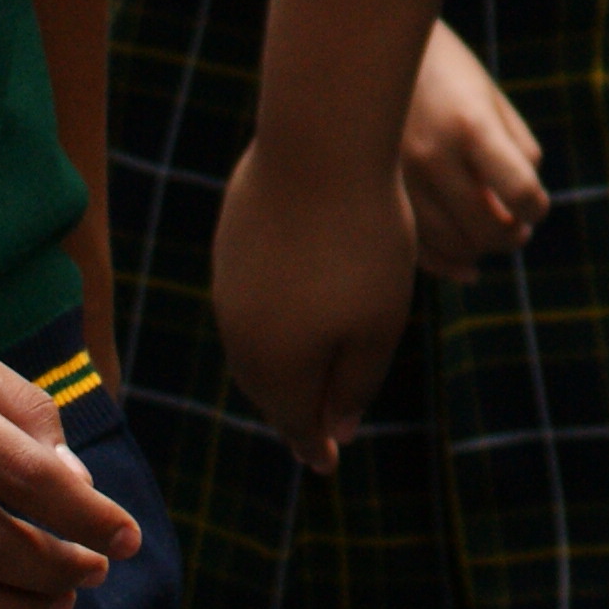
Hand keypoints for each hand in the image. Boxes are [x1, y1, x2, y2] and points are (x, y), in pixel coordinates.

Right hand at [211, 132, 416, 472]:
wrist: (321, 146)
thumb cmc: (364, 241)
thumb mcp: (379, 324)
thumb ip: (356, 384)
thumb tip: (338, 428)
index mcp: (276, 364)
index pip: (296, 423)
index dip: (314, 445)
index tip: (328, 462)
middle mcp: (239, 333)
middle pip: (268, 388)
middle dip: (294, 408)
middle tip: (316, 428)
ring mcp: (228, 285)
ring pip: (254, 344)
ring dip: (281, 363)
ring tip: (306, 373)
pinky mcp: (230, 244)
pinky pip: (249, 300)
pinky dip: (273, 317)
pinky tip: (293, 309)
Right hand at [401, 22, 544, 279]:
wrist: (367, 48)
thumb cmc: (443, 69)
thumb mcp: (489, 95)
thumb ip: (516, 149)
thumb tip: (524, 206)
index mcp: (470, 126)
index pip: (521, 192)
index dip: (537, 208)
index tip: (536, 206)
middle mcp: (431, 157)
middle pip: (487, 229)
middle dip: (513, 236)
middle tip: (519, 230)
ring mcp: (400, 179)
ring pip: (451, 246)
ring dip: (480, 250)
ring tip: (491, 234)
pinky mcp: (376, 194)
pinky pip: (415, 249)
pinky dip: (445, 265)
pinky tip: (466, 267)